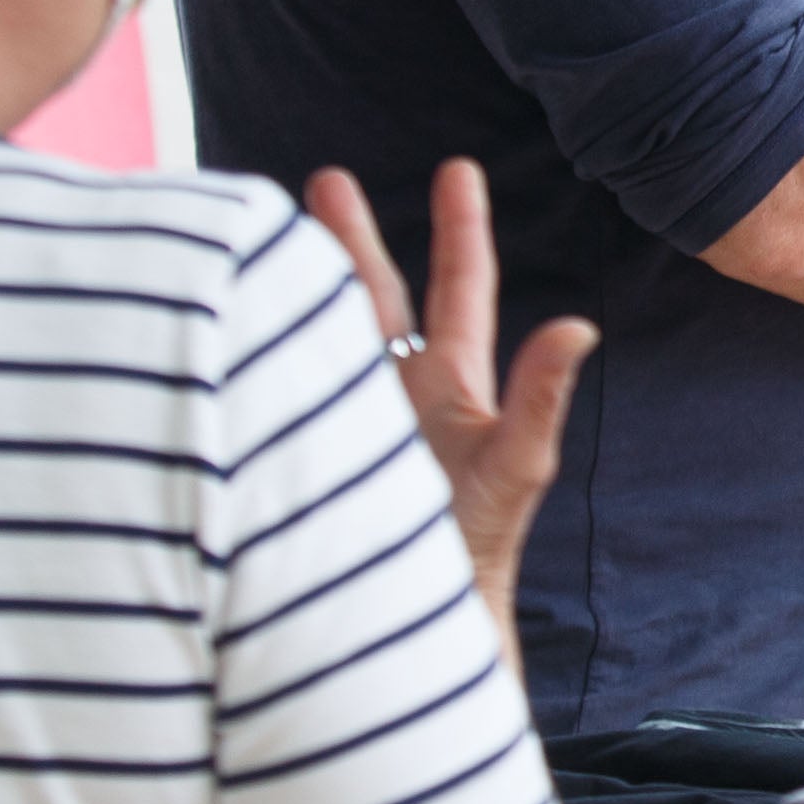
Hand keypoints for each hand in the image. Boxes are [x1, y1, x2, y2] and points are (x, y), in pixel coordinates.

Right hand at [305, 161, 595, 651]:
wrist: (398, 635)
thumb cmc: (469, 560)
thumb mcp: (510, 468)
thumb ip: (538, 399)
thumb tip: (579, 326)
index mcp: (452, 390)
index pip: (459, 291)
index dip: (460, 229)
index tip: (456, 168)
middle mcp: (397, 400)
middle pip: (375, 300)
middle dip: (351, 238)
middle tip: (323, 180)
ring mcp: (346, 425)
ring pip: (321, 335)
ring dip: (298, 284)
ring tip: (258, 236)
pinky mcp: (300, 457)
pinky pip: (278, 388)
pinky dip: (257, 350)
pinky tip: (223, 321)